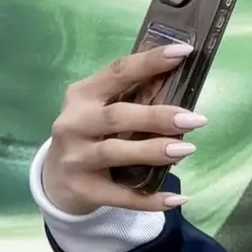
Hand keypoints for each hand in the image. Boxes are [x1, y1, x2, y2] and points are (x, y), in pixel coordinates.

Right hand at [43, 47, 205, 216]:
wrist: (56, 179)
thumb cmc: (90, 135)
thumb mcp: (100, 109)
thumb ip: (132, 98)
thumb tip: (181, 85)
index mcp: (82, 95)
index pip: (117, 72)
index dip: (149, 62)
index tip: (184, 53)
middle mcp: (74, 124)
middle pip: (117, 116)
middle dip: (157, 117)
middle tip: (195, 119)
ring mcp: (76, 158)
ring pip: (115, 152)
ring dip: (153, 151)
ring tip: (187, 150)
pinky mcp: (83, 189)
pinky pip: (120, 195)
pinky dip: (149, 198)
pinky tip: (177, 199)